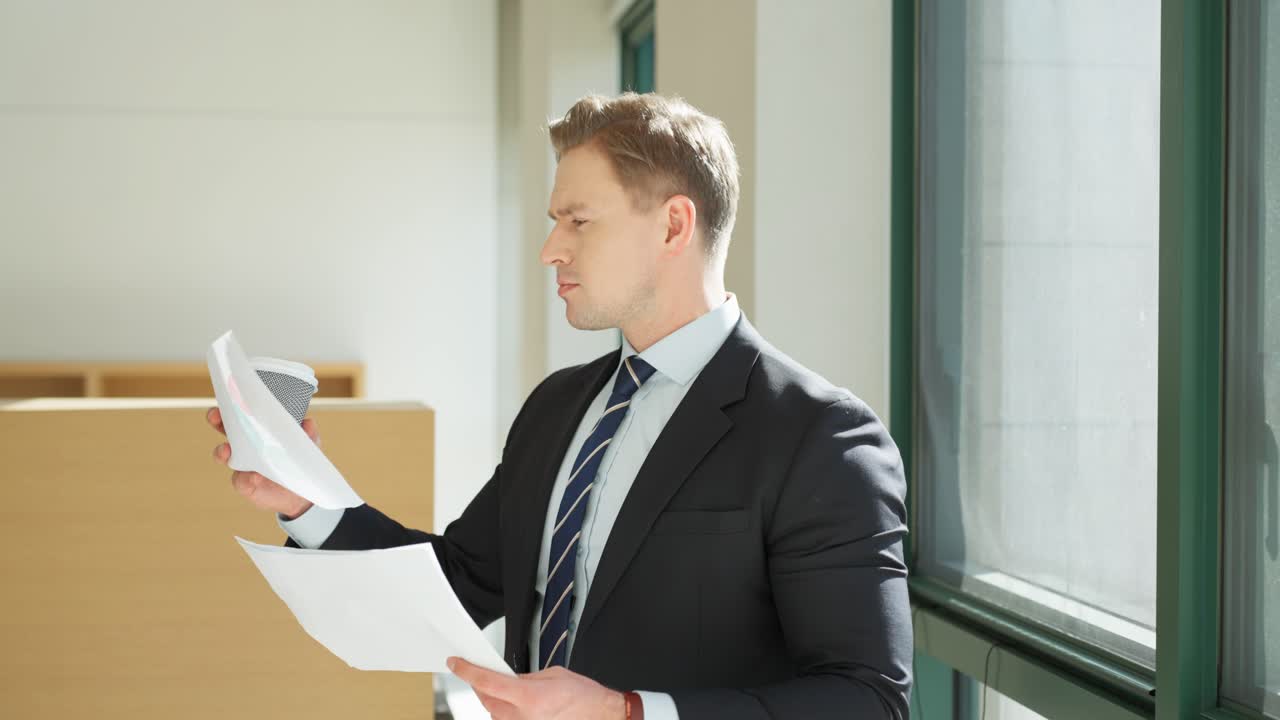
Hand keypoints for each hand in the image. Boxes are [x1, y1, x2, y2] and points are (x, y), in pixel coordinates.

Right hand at [207, 406, 316, 518]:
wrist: (301, 493)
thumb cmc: (299, 462)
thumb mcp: (309, 445)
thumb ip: (309, 434)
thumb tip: (307, 422)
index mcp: (257, 429)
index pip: (241, 413)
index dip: (231, 404)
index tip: (228, 396)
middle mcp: (244, 445)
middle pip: (223, 428)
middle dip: (216, 419)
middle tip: (215, 416)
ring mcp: (241, 464)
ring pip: (223, 454)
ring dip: (221, 451)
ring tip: (226, 450)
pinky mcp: (244, 484)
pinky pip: (239, 480)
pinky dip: (245, 478)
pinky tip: (253, 477)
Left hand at [446, 657, 626, 719]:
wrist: (602, 717)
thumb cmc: (585, 697)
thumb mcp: (553, 675)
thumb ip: (525, 677)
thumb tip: (506, 678)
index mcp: (528, 697)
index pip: (486, 682)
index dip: (467, 670)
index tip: (456, 663)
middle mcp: (522, 718)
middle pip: (486, 699)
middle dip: (480, 685)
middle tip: (480, 671)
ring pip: (494, 713)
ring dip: (493, 699)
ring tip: (503, 688)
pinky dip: (504, 711)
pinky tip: (513, 704)